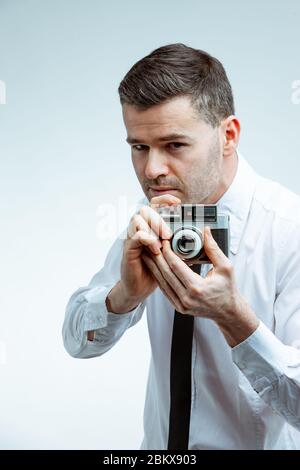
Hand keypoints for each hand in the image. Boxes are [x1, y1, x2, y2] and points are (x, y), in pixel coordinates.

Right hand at [108, 193, 180, 312]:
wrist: (141, 287)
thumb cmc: (156, 269)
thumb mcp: (172, 253)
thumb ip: (182, 242)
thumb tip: (204, 238)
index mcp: (150, 227)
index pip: (154, 205)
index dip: (164, 200)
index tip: (178, 202)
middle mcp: (139, 229)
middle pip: (145, 209)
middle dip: (159, 217)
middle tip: (170, 232)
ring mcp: (132, 238)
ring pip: (137, 220)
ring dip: (153, 227)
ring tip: (164, 239)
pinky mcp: (128, 249)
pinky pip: (135, 237)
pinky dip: (147, 239)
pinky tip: (155, 248)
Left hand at [141, 226, 258, 346]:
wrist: (228, 311)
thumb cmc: (228, 290)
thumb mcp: (225, 267)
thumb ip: (213, 248)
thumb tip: (206, 231)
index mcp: (197, 288)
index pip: (176, 266)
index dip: (168, 252)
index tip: (164, 241)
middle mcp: (187, 298)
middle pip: (166, 274)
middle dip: (157, 257)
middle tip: (152, 245)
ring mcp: (182, 304)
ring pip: (162, 283)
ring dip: (154, 268)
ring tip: (149, 255)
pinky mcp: (179, 307)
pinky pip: (165, 291)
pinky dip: (160, 279)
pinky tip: (156, 269)